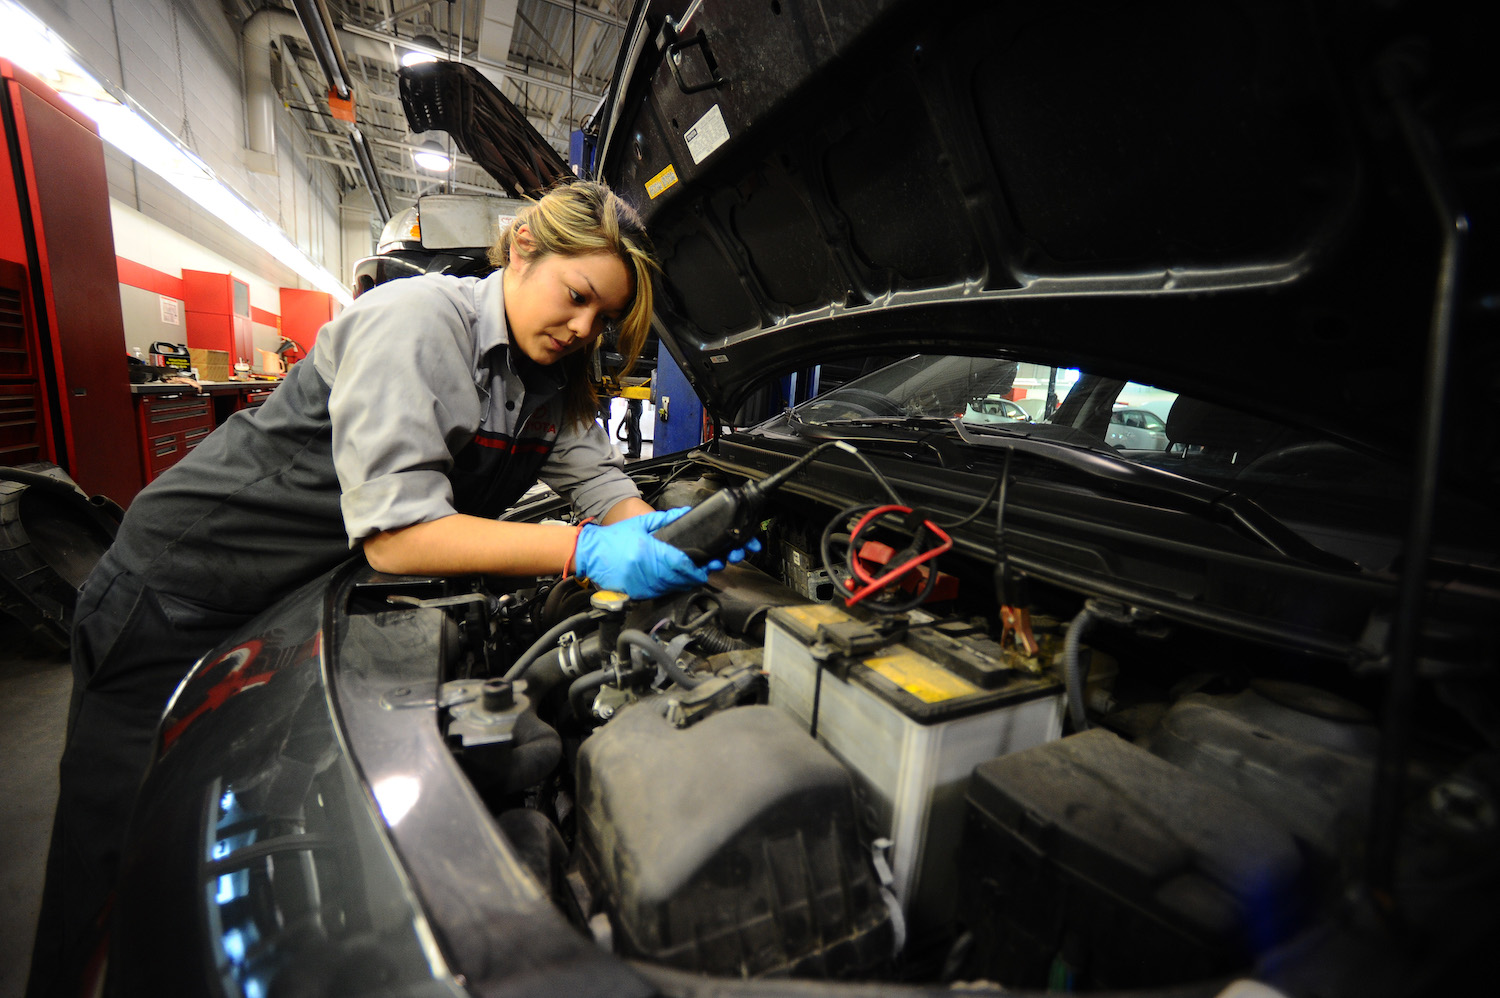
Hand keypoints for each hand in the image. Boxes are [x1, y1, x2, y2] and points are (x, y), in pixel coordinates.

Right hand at [572, 508, 716, 598]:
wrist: (591, 554)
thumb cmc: (614, 538)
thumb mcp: (640, 523)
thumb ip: (664, 519)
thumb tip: (685, 514)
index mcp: (647, 551)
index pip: (679, 563)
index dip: (694, 569)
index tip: (704, 568)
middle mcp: (645, 570)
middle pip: (678, 579)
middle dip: (692, 577)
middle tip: (702, 573)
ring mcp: (640, 584)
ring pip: (670, 589)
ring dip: (682, 584)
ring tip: (690, 577)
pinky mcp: (635, 593)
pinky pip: (658, 594)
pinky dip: (668, 589)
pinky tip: (672, 583)